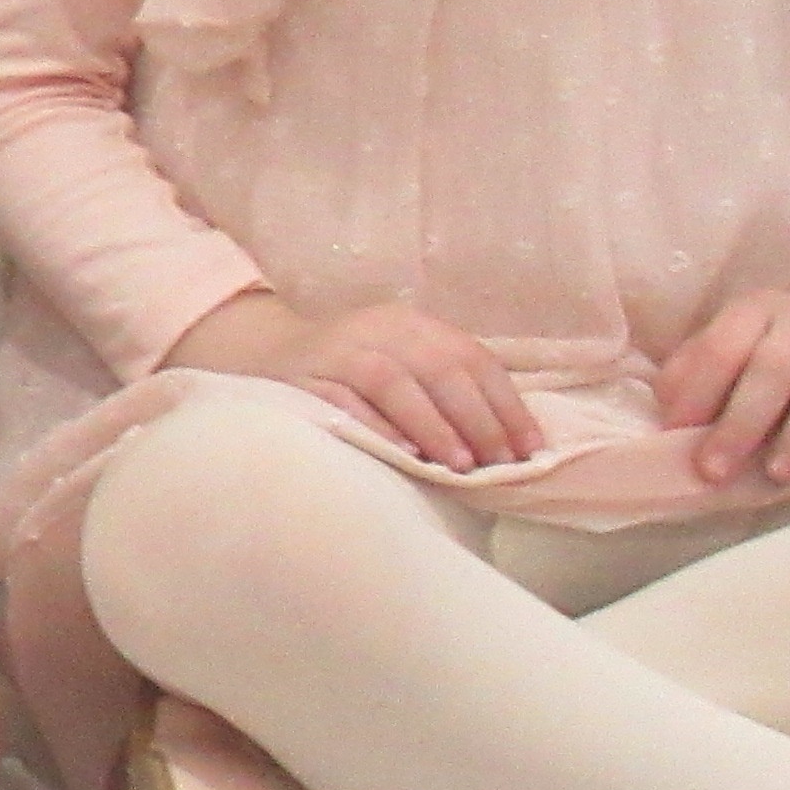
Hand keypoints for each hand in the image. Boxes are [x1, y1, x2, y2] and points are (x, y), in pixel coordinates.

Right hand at [168, 292, 540, 472]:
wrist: (258, 353)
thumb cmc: (346, 373)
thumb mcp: (398, 364)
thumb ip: (443, 390)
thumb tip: (508, 443)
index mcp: (410, 323)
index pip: (471, 357)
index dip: (506, 404)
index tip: (531, 450)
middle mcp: (376, 328)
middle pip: (438, 367)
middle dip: (477, 418)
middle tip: (500, 463)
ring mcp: (335, 351)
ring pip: (392, 381)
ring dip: (431, 424)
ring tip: (459, 465)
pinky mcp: (300, 379)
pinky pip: (341, 401)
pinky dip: (374, 427)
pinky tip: (400, 454)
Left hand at [655, 285, 789, 492]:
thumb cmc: (773, 351)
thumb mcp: (728, 350)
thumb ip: (693, 375)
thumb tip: (666, 411)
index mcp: (754, 313)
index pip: (722, 347)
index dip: (698, 391)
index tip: (678, 434)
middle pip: (773, 367)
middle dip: (742, 423)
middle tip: (716, 471)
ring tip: (779, 473)